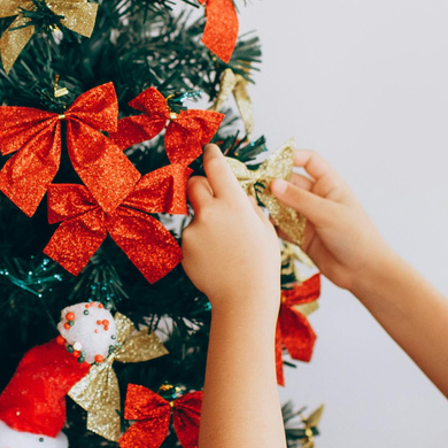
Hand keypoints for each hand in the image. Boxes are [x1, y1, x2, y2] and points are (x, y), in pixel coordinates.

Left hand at [184, 145, 279, 309]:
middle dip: (201, 185)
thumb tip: (237, 194)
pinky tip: (214, 258)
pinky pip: (189, 236)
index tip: (209, 149)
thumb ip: (247, 205)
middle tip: (212, 197)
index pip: (216, 166)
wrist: (244, 298)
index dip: (212, 154)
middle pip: (194, 183)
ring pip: (193, 213)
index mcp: (234, 203)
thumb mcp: (264, 227)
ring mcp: (193, 230)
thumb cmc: (261, 263)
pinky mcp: (183, 247)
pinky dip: (199, 242)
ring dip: (204, 220)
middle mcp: (210, 212)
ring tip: (223, 245)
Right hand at [269, 150, 391, 292]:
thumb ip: (299, 199)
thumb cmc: (356, 236)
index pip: (310, 161)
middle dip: (274, 183)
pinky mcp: (302, 237)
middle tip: (255, 185)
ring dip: (271, 204)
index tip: (272, 162)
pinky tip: (263, 226)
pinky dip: (273, 226)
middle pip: (291, 182)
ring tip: (255, 205)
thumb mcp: (327, 213)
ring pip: (284, 205)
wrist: (364, 272)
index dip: (292, 157)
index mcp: (330, 185)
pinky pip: (283, 227)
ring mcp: (309, 217)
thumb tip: (274, 184)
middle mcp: (318, 198)